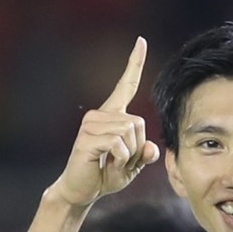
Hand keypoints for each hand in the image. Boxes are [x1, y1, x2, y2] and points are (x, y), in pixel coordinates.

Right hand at [45, 38, 158, 208]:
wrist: (80, 191)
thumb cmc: (104, 176)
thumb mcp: (131, 166)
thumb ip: (144, 155)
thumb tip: (152, 149)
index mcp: (112, 115)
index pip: (126, 85)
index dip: (134, 63)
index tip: (140, 41)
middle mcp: (100, 114)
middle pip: (139, 123)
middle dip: (137, 147)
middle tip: (121, 161)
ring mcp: (91, 125)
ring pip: (129, 134)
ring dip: (128, 156)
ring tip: (112, 164)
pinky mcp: (87, 138)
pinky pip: (118, 145)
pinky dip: (120, 160)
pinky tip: (106, 165)